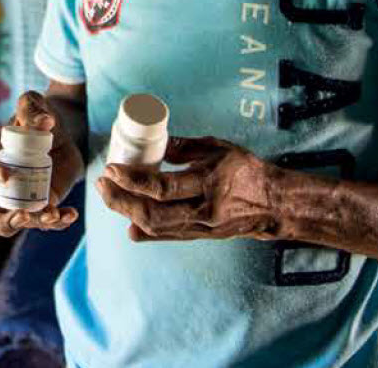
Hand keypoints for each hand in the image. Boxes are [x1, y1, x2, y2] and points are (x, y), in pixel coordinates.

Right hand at [0, 91, 84, 236]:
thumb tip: (44, 121)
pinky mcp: (43, 203)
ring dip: (38, 223)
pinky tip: (71, 213)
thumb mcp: (34, 104)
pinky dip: (59, 221)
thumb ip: (33, 108)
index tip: (6, 176)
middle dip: (5, 222)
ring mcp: (22, 198)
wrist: (60, 130)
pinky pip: (46, 220)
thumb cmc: (38, 114)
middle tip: (24, 216)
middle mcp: (2, 184)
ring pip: (21, 222)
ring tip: (56, 214)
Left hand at [96, 135, 281, 241]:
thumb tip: (153, 141)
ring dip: (127, 213)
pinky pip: (168, 236)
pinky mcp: (201, 236)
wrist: (274, 205)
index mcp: (209, 184)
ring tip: (109, 196)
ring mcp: (202, 228)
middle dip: (121, 200)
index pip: (162, 187)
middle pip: (153, 213)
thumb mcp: (218, 149)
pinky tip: (128, 223)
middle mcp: (204, 211)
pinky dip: (146, 231)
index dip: (132, 180)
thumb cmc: (246, 170)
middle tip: (102, 183)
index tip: (111, 169)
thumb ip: (184, 148)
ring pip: (157, 228)